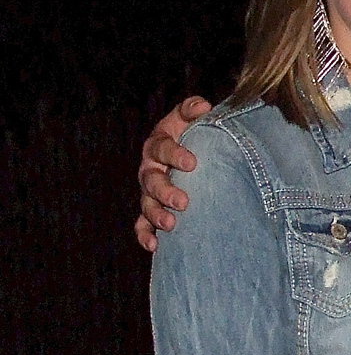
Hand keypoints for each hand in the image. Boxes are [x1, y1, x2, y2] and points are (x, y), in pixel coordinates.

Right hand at [135, 96, 212, 251]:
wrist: (191, 151)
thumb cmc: (192, 133)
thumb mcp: (190, 118)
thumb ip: (193, 109)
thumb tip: (203, 107)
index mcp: (159, 144)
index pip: (163, 148)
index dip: (175, 155)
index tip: (193, 163)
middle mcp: (150, 168)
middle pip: (152, 180)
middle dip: (166, 191)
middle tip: (183, 201)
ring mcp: (149, 191)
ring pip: (147, 204)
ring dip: (156, 215)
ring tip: (171, 224)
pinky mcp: (151, 210)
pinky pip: (142, 225)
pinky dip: (145, 236)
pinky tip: (154, 247)